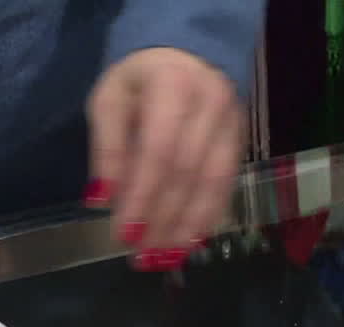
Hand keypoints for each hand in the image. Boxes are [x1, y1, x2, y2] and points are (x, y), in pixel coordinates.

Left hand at [85, 48, 244, 270]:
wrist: (191, 49)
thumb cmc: (140, 77)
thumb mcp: (110, 99)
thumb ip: (107, 148)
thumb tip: (102, 200)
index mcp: (173, 87)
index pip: (158, 151)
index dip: (142, 196)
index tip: (124, 234)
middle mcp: (211, 105)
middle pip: (187, 173)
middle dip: (162, 219)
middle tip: (141, 257)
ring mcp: (232, 123)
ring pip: (213, 183)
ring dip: (187, 226)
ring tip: (165, 259)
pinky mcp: (242, 140)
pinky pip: (227, 185)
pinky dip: (207, 216)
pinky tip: (190, 241)